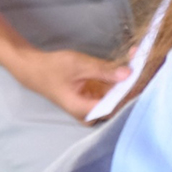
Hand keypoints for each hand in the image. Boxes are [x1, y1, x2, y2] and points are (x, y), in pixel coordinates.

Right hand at [13, 48, 130, 121]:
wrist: (32, 69)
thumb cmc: (51, 68)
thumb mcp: (78, 65)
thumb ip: (103, 70)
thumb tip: (129, 74)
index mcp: (84, 110)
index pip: (117, 103)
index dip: (130, 87)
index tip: (138, 69)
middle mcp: (90, 113)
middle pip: (119, 101)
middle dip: (130, 80)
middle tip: (137, 60)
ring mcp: (92, 107)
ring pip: (117, 95)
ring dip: (125, 78)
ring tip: (132, 58)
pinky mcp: (93, 99)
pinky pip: (111, 90)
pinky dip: (117, 78)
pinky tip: (125, 64)